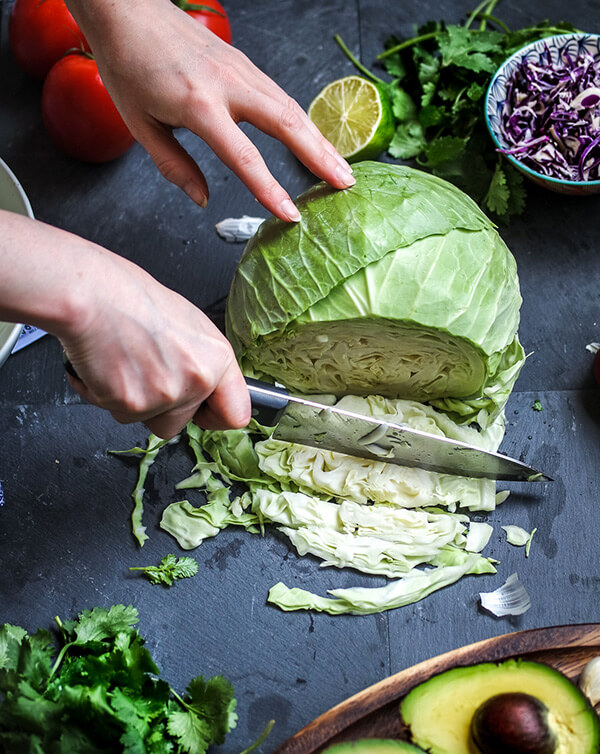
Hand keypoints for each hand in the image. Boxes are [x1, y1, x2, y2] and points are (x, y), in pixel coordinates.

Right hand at [60, 252, 250, 438]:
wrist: (92, 295)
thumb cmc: (131, 297)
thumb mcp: (185, 321)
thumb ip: (198, 358)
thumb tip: (198, 379)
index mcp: (216, 358)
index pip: (236, 414)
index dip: (214, 416)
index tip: (204, 413)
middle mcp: (196, 381)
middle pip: (181, 423)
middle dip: (160, 407)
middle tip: (144, 372)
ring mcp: (164, 396)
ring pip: (147, 420)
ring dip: (133, 402)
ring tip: (123, 362)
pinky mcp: (131, 405)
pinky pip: (117, 412)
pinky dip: (105, 394)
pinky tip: (104, 365)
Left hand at [65, 0, 355, 221]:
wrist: (127, 9)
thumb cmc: (129, 65)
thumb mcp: (141, 125)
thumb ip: (174, 166)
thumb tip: (202, 199)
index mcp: (199, 105)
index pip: (244, 157)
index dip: (270, 190)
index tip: (292, 214)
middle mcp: (228, 84)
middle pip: (287, 124)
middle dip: (320, 157)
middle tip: (345, 185)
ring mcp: (241, 70)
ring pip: (293, 108)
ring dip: (322, 140)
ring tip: (343, 168)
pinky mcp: (245, 64)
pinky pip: (283, 96)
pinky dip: (305, 121)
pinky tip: (317, 140)